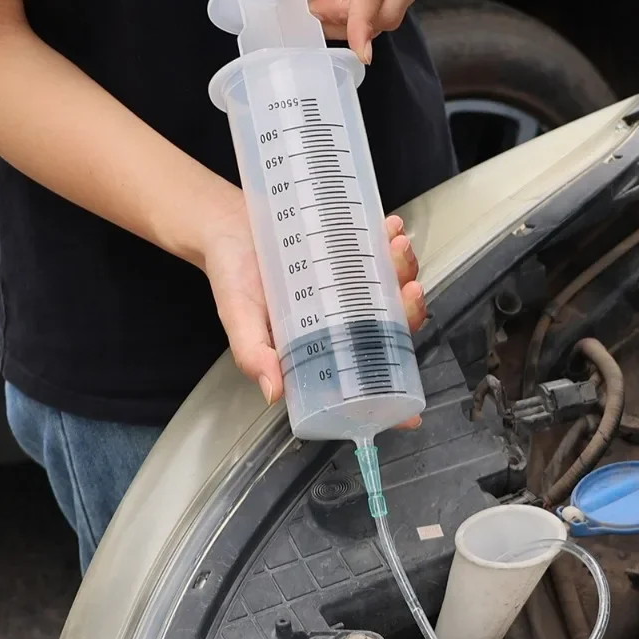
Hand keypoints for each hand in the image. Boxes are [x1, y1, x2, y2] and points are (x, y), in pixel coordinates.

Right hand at [204, 204, 425, 425]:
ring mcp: (351, 284)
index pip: (363, 376)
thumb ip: (253, 353)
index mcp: (322, 344)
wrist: (226, 224)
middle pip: (393, 326)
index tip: (412, 414)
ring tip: (396, 245)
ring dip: (406, 268)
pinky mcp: (350, 249)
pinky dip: (391, 239)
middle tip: (408, 288)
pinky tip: (391, 227)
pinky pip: (381, 249)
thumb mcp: (239, 318)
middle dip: (411, 311)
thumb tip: (272, 392)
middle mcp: (344, 318)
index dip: (391, 396)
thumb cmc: (234, 276)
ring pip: (394, 286)